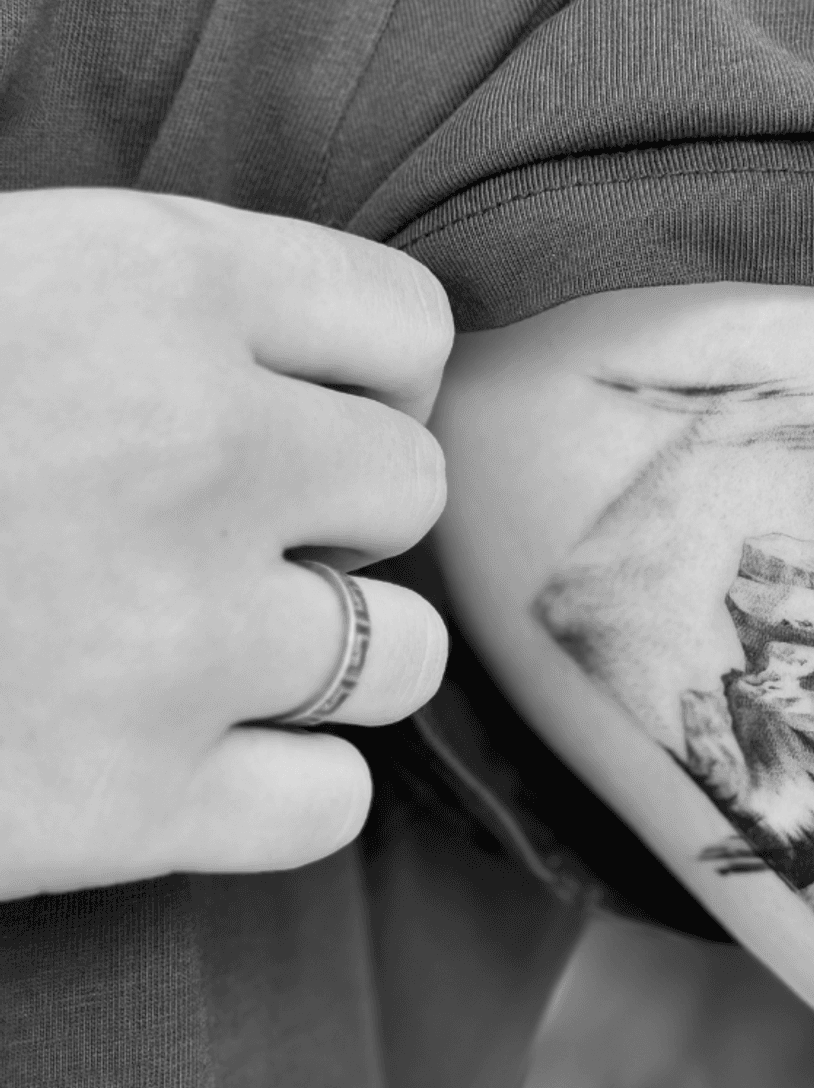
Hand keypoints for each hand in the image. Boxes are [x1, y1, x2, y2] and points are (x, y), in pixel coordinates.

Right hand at [0, 187, 453, 896]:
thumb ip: (142, 303)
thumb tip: (297, 365)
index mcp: (155, 281)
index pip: (403, 327)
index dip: (359, 377)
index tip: (294, 410)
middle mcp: (201, 447)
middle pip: (407, 488)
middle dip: (331, 517)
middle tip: (213, 537)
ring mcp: (178, 637)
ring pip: (401, 656)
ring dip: (326, 660)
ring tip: (197, 651)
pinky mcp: (132, 805)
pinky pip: (330, 805)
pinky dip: (277, 793)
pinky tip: (183, 760)